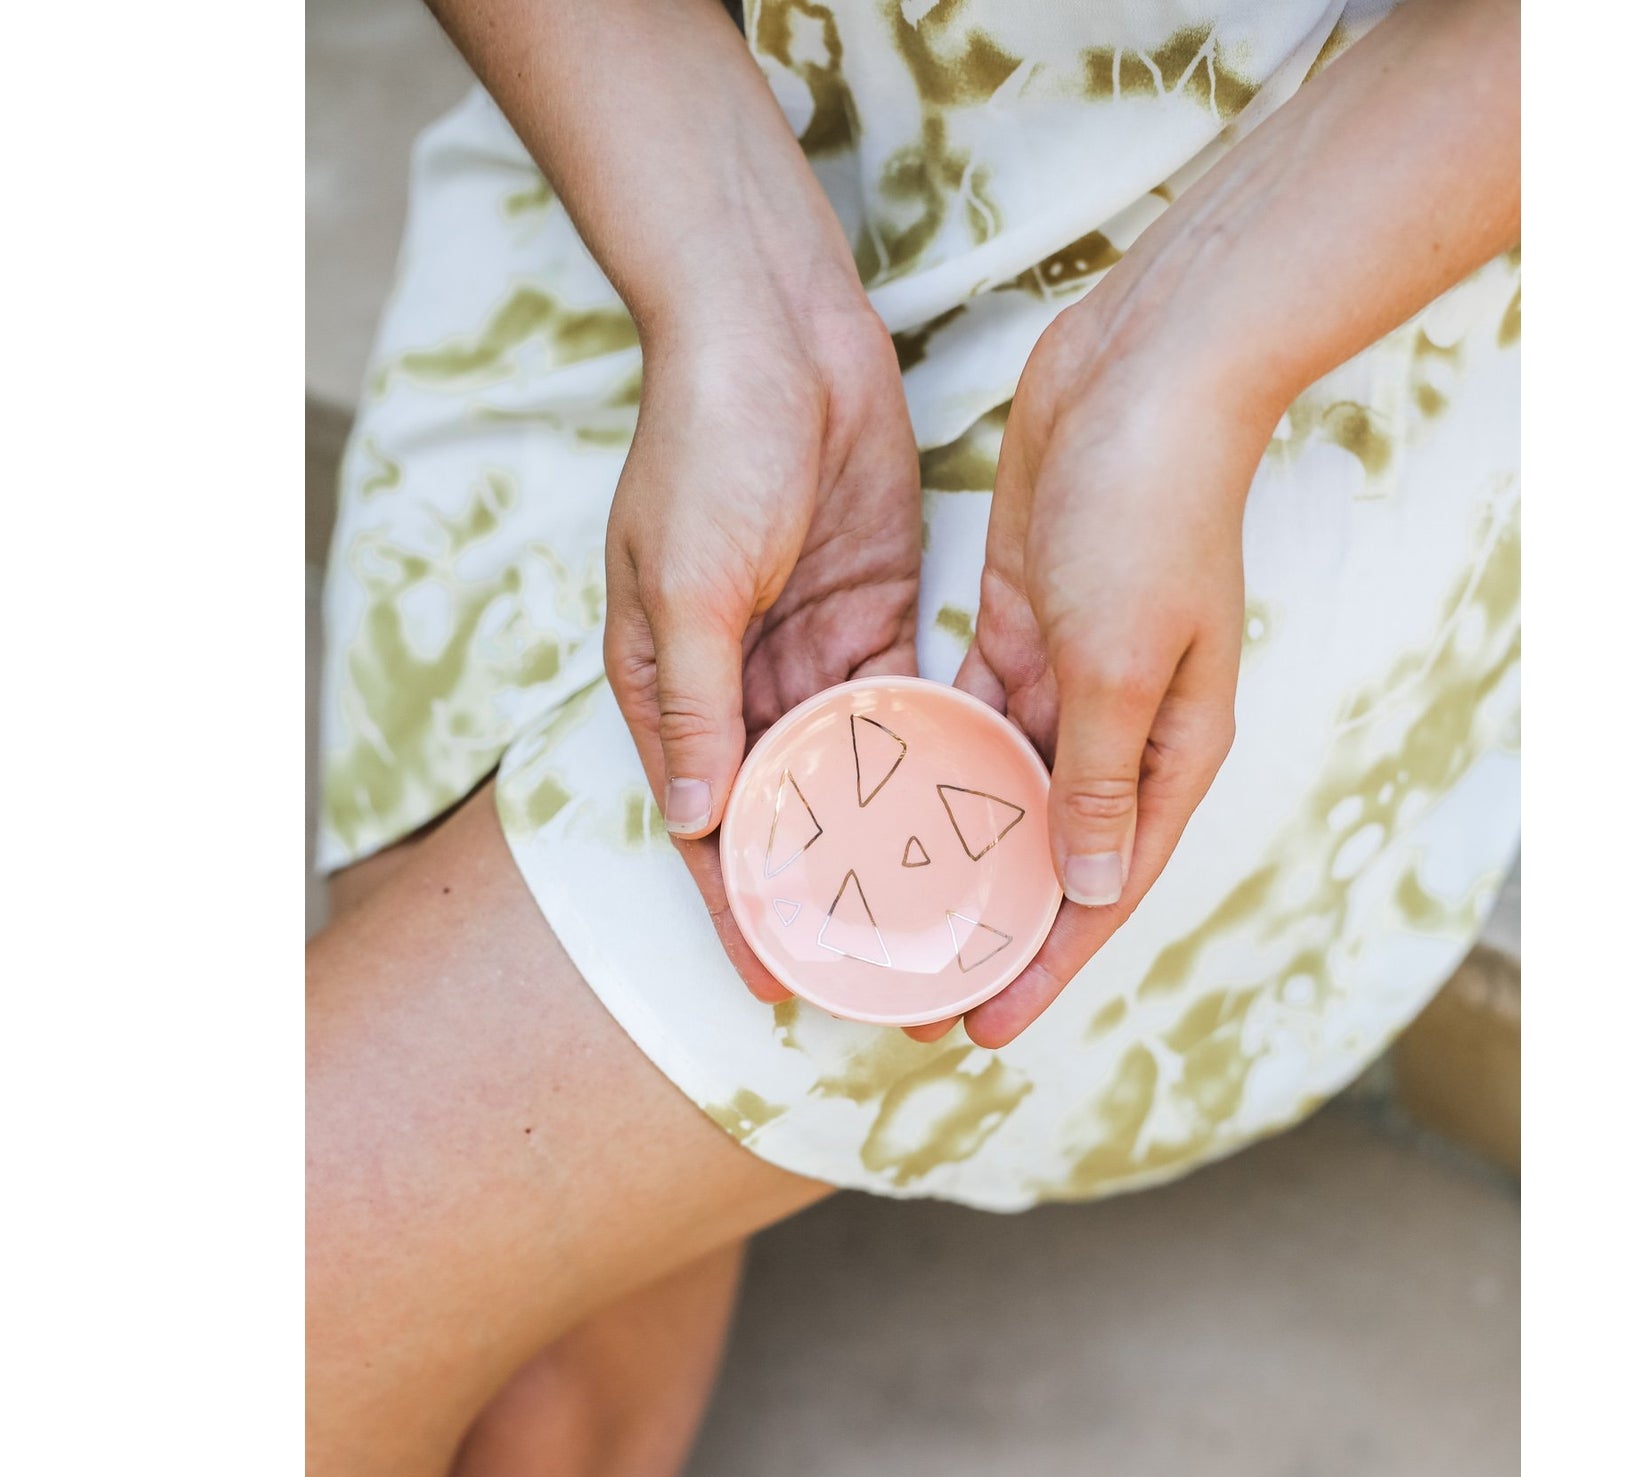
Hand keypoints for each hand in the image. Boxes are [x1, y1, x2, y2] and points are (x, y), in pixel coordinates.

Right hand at [604, 300, 922, 998]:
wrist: (774, 323)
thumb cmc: (706, 444)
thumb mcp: (686, 581)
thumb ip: (696, 706)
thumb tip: (697, 824)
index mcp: (667, 685)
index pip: (703, 824)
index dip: (736, 907)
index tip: (778, 981)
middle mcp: (735, 683)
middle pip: (781, 813)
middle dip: (820, 889)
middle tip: (878, 963)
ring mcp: (807, 651)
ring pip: (847, 772)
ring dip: (880, 837)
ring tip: (931, 910)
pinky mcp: (874, 614)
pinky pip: (900, 709)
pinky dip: (924, 760)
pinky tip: (964, 815)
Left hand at [946, 295, 1258, 1048]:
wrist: (1145, 371)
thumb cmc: (1151, 512)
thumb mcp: (1124, 663)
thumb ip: (1099, 779)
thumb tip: (1084, 885)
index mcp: (1174, 752)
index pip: (1104, 889)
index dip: (1047, 966)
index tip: (983, 1028)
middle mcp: (1127, 729)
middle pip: (1053, 856)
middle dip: (992, 926)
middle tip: (918, 991)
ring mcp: (1072, 679)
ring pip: (1004, 795)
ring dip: (954, 854)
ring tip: (889, 916)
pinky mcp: (1018, 628)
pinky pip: (972, 721)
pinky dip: (935, 765)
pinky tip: (882, 807)